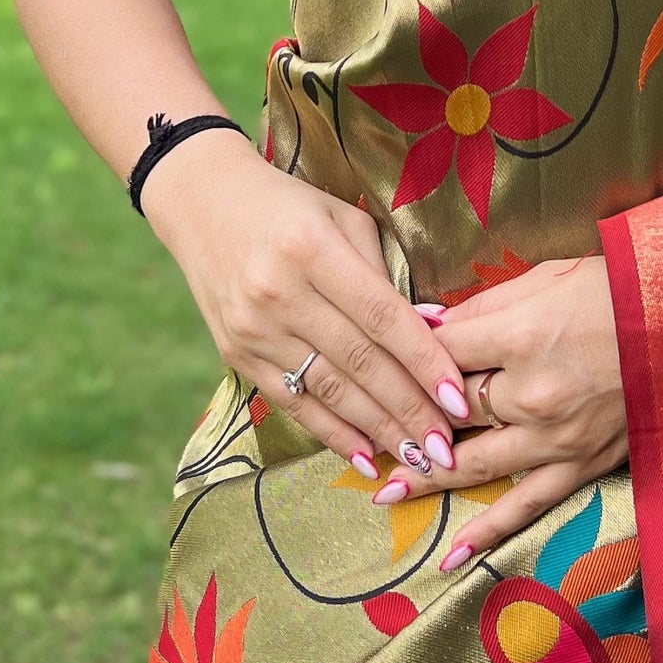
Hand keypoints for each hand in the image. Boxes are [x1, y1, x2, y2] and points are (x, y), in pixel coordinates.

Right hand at [143, 129, 469, 481]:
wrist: (204, 203)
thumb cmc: (291, 207)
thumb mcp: (342, 217)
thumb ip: (383, 271)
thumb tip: (432, 330)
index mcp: (312, 247)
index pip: (380, 315)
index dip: (423, 361)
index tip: (458, 398)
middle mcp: (278, 291)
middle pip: (358, 361)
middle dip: (409, 409)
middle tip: (447, 448)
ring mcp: (253, 328)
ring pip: (328, 390)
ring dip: (378, 430)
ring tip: (418, 459)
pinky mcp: (237, 353)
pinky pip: (293, 402)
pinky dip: (332, 433)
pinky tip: (366, 457)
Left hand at [385, 256, 628, 570]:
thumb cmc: (616, 289)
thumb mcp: (545, 278)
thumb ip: (482, 308)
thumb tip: (426, 325)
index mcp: (520, 336)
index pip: (439, 355)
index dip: (404, 359)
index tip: (378, 365)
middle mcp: (531, 393)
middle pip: (447, 415)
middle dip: (403, 425)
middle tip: (364, 437)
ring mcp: (556, 437)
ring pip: (473, 465)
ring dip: (424, 479)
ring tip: (384, 491)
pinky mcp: (581, 466)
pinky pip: (525, 507)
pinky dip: (485, 534)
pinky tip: (448, 556)